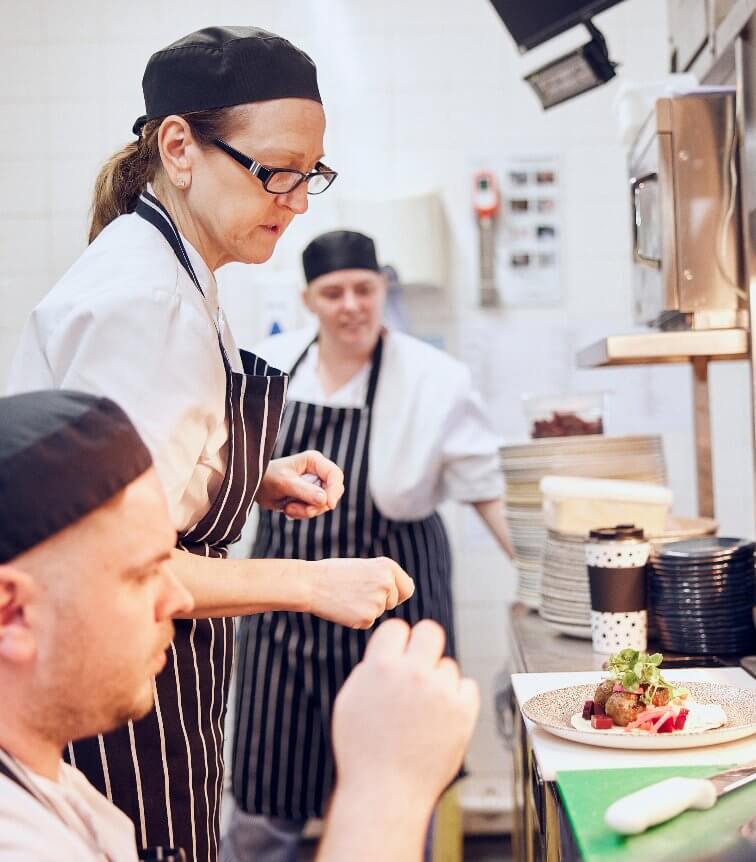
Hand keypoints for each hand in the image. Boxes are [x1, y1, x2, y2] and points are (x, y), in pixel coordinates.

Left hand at [257, 450, 343, 518]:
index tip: (328, 505)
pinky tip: (288, 509)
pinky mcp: (310, 497)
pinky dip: (302, 513)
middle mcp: (318, 472)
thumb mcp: (285, 483)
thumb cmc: (268, 478)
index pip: (335, 474)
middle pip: (332, 492)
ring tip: (288, 508)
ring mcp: (315, 485)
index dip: (334, 490)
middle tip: (298, 509)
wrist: (256, 487)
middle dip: (317, 505)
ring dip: (306, 511)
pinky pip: (315, 510)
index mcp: (314, 461)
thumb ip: (305, 491)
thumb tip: (324, 500)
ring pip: (324, 504)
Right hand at [307, 557, 414, 628]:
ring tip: (347, 597)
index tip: (380, 592)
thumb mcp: (365, 567)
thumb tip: (410, 586)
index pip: (407, 588)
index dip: (396, 593)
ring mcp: (378, 601)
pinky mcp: (367, 618)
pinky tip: (343, 607)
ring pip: (379, 612)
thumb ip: (387, 576)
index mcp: (388, 566)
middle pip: (394, 602)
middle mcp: (387, 583)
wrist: (310, 583)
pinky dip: (356, 619)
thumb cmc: (335, 573)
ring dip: (366, 609)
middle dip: (379, 601)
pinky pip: (367, 622)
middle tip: (356, 592)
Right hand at [332, 619, 478, 811]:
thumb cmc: (363, 751)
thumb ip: (372, 668)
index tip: (396, 656)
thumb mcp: (351, 700)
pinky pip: (467, 686)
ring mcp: (440, 692)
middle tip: (420, 664)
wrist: (385, 793)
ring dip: (438, 682)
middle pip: (431, 631)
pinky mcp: (463, 711)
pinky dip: (457, 698)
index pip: (397, 627)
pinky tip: (440, 716)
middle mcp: (413, 673)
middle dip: (424, 644)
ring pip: (448, 666)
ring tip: (422, 711)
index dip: (396, 642)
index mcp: (380, 667)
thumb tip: (391, 648)